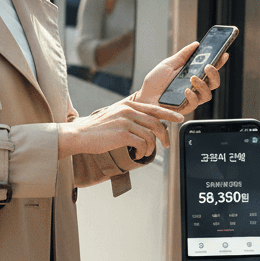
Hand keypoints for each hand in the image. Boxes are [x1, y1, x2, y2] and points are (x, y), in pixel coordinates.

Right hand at [59, 99, 183, 159]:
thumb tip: (147, 126)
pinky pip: (142, 144)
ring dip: (150, 148)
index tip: (179, 119)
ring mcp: (125, 122)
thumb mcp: (114, 116)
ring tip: (144, 153)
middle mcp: (128, 111)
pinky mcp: (122, 134)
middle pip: (156, 123)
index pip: (154, 109)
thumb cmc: (96, 129)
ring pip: (150, 136)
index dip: (169, 114)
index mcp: (127, 106)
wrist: (80, 135)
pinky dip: (142, 152)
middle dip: (164, 136)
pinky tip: (136, 154)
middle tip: (166, 145)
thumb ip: (129, 117)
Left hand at [136, 42, 228, 114]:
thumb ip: (182, 55)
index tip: (224, 54)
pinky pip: (195, 103)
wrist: (143, 97)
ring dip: (203, 85)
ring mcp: (191, 98)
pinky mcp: (185, 108)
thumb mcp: (168, 64)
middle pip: (214, 83)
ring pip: (207, 94)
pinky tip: (186, 90)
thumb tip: (196, 44)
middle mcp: (195, 87)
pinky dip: (192, 96)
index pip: (210, 69)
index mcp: (193, 75)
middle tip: (208, 66)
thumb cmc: (155, 82)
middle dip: (214, 74)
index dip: (219, 62)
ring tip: (193, 78)